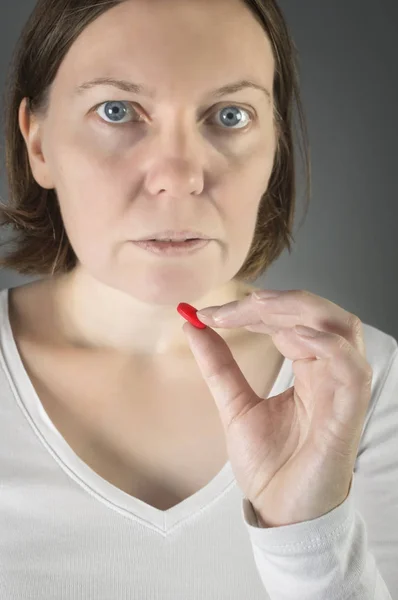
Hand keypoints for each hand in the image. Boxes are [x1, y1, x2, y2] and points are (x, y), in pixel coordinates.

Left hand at [182, 289, 372, 527]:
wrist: (278, 513)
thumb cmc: (269, 465)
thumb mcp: (235, 405)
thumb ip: (219, 364)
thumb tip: (193, 325)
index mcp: (309, 369)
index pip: (290, 320)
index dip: (252, 308)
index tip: (208, 314)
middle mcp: (329, 373)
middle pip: (318, 313)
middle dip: (274, 301)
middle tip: (227, 309)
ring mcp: (341, 391)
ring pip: (342, 328)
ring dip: (299, 310)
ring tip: (256, 308)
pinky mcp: (348, 414)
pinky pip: (352, 368)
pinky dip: (327, 344)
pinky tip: (292, 336)